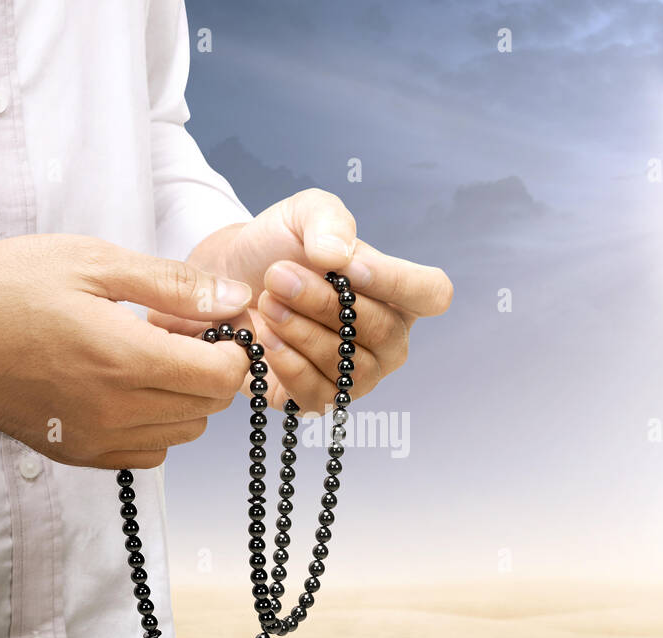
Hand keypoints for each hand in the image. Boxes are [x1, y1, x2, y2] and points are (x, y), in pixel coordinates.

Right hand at [0, 234, 252, 468]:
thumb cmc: (9, 286)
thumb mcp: (94, 262)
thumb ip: (173, 284)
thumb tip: (236, 298)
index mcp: (124, 358)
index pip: (223, 377)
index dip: (231, 348)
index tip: (211, 325)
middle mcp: (114, 410)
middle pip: (209, 407)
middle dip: (210, 370)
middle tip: (178, 335)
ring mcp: (95, 439)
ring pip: (182, 433)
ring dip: (183, 398)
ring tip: (148, 359)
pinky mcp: (76, 453)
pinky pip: (147, 453)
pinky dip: (154, 425)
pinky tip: (126, 389)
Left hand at [149, 188, 453, 412]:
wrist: (229, 279)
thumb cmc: (279, 247)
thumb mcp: (303, 213)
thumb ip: (328, 220)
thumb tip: (339, 256)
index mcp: (399, 293)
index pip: (432, 294)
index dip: (397, 283)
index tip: (348, 268)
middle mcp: (388, 340)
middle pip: (381, 332)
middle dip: (326, 304)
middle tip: (279, 277)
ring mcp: (359, 375)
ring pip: (349, 366)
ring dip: (302, 332)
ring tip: (266, 303)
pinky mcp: (322, 400)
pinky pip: (319, 394)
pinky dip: (289, 365)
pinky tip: (263, 337)